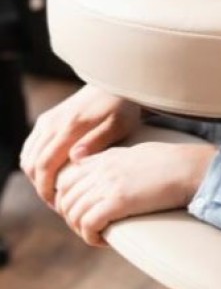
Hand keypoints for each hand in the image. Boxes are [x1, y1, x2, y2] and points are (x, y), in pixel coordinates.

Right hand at [19, 84, 141, 205]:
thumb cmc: (122, 107)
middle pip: (32, 164)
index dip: (47, 189)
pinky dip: (35, 163)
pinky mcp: (47, 119)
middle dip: (40, 187)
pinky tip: (50, 173)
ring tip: (55, 190)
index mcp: (69, 128)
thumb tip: (74, 157)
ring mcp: (47, 121)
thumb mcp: (118, 125)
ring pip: (28, 156)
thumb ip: (97, 141)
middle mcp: (52, 124)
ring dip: (36, 176)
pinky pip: (31, 146)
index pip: (45, 166)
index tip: (57, 204)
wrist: (115, 84)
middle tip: (57, 202)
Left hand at [54, 141, 216, 246]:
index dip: (67, 200)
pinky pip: (88, 223)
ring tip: (97, 236)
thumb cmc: (175, 163)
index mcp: (107, 157)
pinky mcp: (118, 201)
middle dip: (71, 218)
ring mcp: (109, 184)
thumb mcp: (139, 153)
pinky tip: (104, 241)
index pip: (67, 179)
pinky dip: (91, 236)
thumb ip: (117, 160)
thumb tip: (106, 171)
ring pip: (74, 213)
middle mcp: (103, 169)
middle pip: (66, 198)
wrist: (192, 168)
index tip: (80, 213)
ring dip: (81, 230)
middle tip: (88, 229)